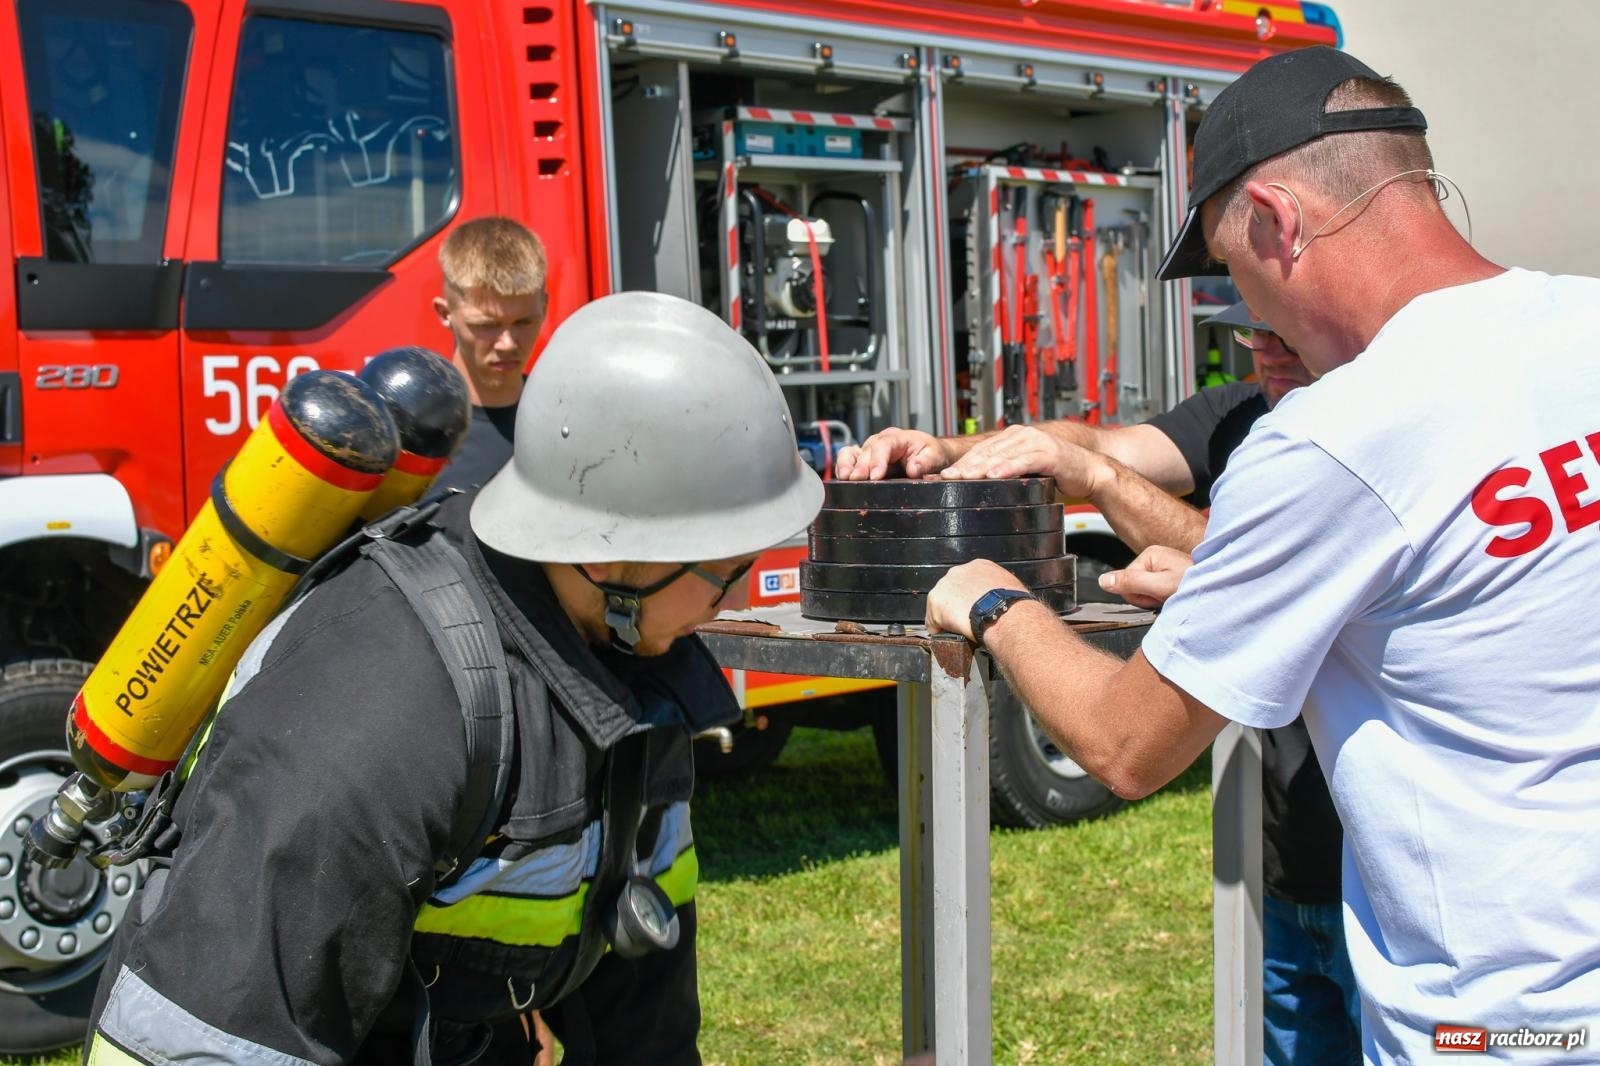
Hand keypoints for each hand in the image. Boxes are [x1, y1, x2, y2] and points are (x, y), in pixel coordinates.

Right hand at [833, 428, 951, 479]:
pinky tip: (841, 479)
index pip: (884, 445)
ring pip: (851, 452)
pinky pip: (848, 461)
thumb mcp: (934, 455)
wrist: (930, 455)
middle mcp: (879, 442)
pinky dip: (843, 468)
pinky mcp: (864, 462)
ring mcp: (869, 451)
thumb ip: (926, 462)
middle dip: (860, 466)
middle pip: (866, 451)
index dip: (878, 460)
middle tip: (856, 479)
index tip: (876, 475)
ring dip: (846, 464)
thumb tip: (914, 469)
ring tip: (844, 477)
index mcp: (897, 437)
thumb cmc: (931, 453)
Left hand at [925, 559, 1026, 640]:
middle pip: (950, 590)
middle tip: (965, 618)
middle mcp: (958, 571)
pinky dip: (938, 629)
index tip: (972, 606)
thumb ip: (998, 589)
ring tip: (957, 629)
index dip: (969, 595)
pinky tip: (947, 636)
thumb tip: (1000, 601)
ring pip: (939, 604)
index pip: (967, 581)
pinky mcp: (936, 603)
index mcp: (978, 566)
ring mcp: (945, 586)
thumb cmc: (1012, 604)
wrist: (1004, 613)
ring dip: (946, 616)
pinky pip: (932, 621)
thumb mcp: (1009, 588)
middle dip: (956, 604)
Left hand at [938, 425, 1110, 500]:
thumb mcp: (1027, 472)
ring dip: (981, 467)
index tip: (945, 475)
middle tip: (947, 478)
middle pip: (988, 451)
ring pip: (1002, 455)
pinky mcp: (1048, 453)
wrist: (1091, 473)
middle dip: (966, 465)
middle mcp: (1023, 436)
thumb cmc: (1060, 475)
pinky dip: (1008, 468)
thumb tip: (982, 486)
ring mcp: (1036, 442)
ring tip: (964, 477)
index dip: (963, 462)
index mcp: (1015, 438)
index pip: (983, 450)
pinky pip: (1024, 460)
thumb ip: (1008, 473)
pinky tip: (995, 475)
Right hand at [1097, 545, 1192, 608]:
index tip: (1158, 596)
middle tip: (1167, 597)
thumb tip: (1103, 581)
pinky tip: (1175, 596)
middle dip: (1148, 598)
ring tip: (1174, 596)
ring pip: (1143, 591)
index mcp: (1149, 555)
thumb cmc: (1196, 586)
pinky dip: (1164, 598)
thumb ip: (1131, 583)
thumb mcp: (1160, 587)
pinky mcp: (1168, 576)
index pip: (1125, 582)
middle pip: (1133, 586)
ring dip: (1157, 599)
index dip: (1139, 596)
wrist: (1222, 590)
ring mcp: (1162, 566)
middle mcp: (1154, 557)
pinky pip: (1154, 592)